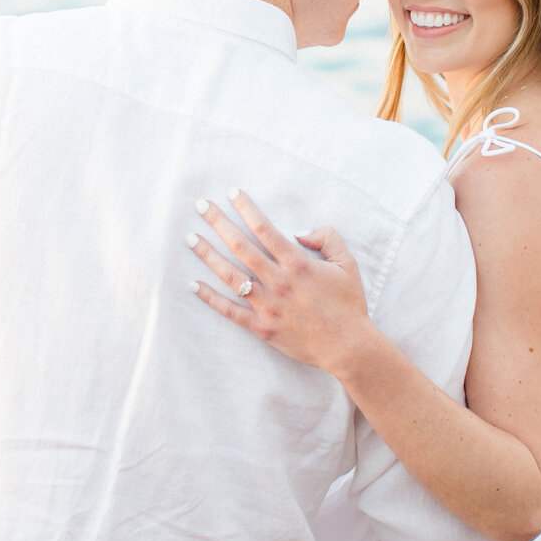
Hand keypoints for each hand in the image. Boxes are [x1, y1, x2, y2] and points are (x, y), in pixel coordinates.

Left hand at [187, 190, 372, 375]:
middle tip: (202, 205)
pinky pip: (231, 311)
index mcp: (297, 264)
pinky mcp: (262, 328)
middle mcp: (278, 282)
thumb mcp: (347, 264)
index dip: (246, 208)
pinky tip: (194, 285)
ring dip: (208, 255)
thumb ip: (327, 239)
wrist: (349, 347)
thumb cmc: (349, 304)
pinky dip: (211, 298)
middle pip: (241, 246)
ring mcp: (268, 306)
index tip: (232, 193)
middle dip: (219, 223)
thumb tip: (300, 232)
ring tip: (191, 239)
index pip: (264, 229)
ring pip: (231, 276)